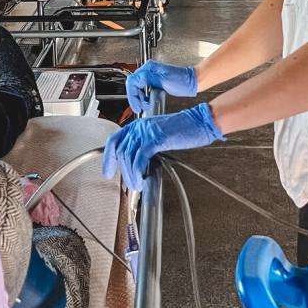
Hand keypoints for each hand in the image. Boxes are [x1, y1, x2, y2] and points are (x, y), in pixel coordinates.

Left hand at [103, 104, 224, 190]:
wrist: (200, 122)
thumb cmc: (184, 130)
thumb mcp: (159, 136)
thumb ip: (146, 146)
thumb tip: (139, 165)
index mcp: (138, 125)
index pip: (115, 141)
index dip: (108, 158)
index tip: (108, 171)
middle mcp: (139, 127)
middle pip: (121, 151)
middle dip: (123, 172)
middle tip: (131, 184)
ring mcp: (146, 132)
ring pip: (128, 157)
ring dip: (131, 175)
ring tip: (137, 185)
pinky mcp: (155, 138)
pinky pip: (140, 158)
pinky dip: (138, 171)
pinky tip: (142, 179)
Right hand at [126, 60, 197, 113]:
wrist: (193, 82)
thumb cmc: (182, 80)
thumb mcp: (164, 80)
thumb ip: (148, 79)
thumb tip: (135, 81)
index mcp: (148, 68)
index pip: (132, 82)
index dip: (132, 96)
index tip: (136, 106)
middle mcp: (148, 71)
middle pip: (134, 86)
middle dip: (136, 99)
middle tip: (141, 108)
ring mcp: (151, 77)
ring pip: (138, 89)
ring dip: (140, 99)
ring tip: (146, 106)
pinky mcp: (154, 83)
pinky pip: (144, 91)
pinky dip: (145, 98)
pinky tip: (149, 103)